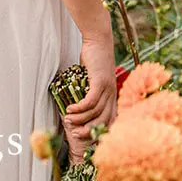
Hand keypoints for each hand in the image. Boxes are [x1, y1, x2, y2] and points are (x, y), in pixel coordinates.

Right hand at [63, 37, 117, 162]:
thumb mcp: (94, 79)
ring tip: (68, 120)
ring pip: (95, 112)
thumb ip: (90, 91)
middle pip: (104, 120)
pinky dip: (79, 108)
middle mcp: (113, 94)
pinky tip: (70, 109)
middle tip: (75, 134)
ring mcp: (108, 88)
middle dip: (88, 131)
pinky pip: (90, 101)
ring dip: (80, 119)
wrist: (99, 41)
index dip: (100, 131)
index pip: (111, 120)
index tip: (88, 138)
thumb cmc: (95, 59)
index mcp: (113, 95)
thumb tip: (79, 104)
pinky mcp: (100, 81)